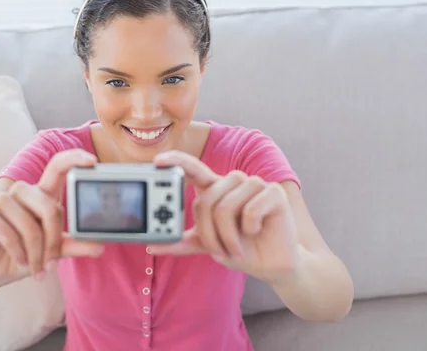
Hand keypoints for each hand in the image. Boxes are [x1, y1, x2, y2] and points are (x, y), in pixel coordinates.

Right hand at [0, 149, 104, 287]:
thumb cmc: (25, 255)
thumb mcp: (53, 251)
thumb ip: (74, 245)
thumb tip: (99, 247)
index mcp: (41, 194)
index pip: (57, 167)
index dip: (74, 159)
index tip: (92, 161)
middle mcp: (22, 191)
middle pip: (50, 207)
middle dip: (53, 241)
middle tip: (52, 264)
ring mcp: (1, 199)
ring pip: (30, 226)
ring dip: (35, 253)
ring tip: (35, 267)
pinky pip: (9, 235)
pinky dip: (19, 254)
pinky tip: (19, 261)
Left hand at [150, 151, 299, 284]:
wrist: (271, 265)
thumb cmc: (239, 249)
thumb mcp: (205, 245)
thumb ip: (181, 242)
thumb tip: (152, 244)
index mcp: (215, 188)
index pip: (193, 168)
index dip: (176, 161)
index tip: (157, 160)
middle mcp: (233, 181)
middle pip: (206, 200)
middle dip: (209, 234)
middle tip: (218, 252)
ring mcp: (254, 184)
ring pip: (226, 207)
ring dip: (228, 237)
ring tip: (237, 248)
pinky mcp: (273, 192)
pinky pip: (250, 211)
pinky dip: (250, 230)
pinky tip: (257, 232)